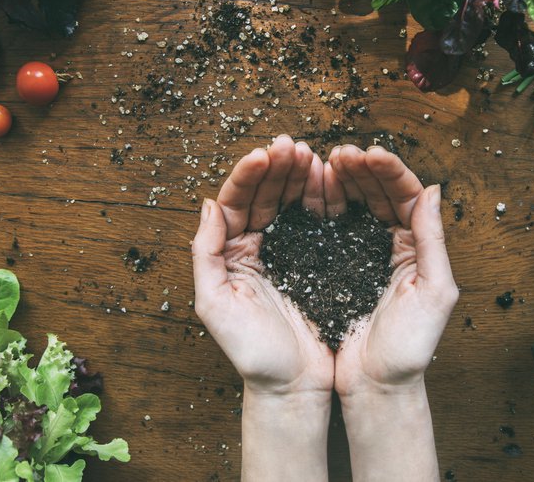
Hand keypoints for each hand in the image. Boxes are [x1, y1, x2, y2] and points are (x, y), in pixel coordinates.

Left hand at [191, 134, 333, 394]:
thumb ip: (205, 253)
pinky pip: (315, 220)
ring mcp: (285, 251)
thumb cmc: (252, 353)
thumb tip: (208, 204)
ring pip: (288, 201)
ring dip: (297, 176)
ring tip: (310, 154)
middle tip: (292, 146)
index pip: (236, 202)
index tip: (265, 154)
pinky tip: (328, 179)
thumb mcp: (214, 305)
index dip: (249, 175)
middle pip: (263, 195)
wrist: (295, 386)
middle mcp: (254, 246)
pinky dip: (320, 198)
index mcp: (229, 253)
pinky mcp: (314, 260)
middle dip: (276, 167)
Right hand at [328, 145, 458, 395]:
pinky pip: (328, 226)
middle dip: (360, 169)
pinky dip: (320, 204)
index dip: (389, 172)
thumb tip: (433, 189)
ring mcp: (360, 253)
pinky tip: (311, 188)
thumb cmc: (410, 349)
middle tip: (341, 153)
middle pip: (377, 193)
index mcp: (418, 247)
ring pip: (352, 204)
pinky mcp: (332, 266)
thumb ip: (434, 240)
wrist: (375, 388)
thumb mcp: (434, 293)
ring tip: (323, 161)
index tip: (370, 154)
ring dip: (340, 180)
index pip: (407, 196)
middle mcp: (391, 244)